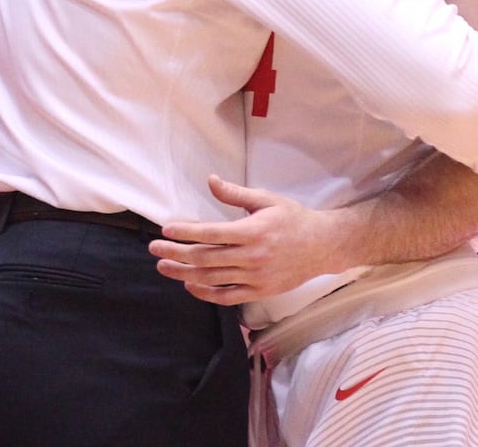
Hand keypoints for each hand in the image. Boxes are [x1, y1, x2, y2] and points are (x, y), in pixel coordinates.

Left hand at [150, 175, 351, 305]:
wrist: (323, 246)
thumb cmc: (293, 219)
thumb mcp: (266, 200)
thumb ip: (235, 194)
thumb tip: (210, 181)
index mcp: (253, 230)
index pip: (211, 233)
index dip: (186, 232)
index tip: (167, 229)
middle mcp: (252, 256)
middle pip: (205, 258)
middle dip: (176, 253)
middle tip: (155, 248)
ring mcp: (256, 277)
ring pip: (212, 278)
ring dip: (184, 274)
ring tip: (164, 266)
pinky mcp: (260, 291)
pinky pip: (227, 297)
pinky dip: (206, 293)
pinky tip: (190, 286)